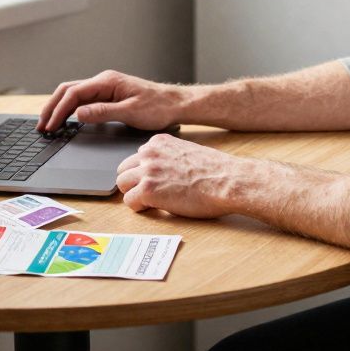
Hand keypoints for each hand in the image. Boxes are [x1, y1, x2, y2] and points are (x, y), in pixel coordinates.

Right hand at [36, 70, 192, 131]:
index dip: (58, 110)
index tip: (50, 125)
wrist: (175, 104)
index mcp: (107, 81)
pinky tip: (66, 120)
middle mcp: (104, 81)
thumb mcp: (130, 112)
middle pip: (68, 90)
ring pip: (74, 94)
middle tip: (41, 125)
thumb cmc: (158, 107)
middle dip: (52, 107)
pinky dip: (70, 109)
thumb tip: (78, 114)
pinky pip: (83, 99)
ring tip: (48, 123)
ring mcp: (106, 87)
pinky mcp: (109, 95)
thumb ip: (103, 112)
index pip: (73, 93)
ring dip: (59, 107)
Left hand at [115, 134, 245, 217]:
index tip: (156, 181)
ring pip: (122, 184)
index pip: (137, 157)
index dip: (145, 172)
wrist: (228, 181)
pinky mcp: (148, 190)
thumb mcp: (187, 152)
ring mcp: (147, 171)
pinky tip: (156, 208)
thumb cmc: (216, 171)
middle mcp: (149, 153)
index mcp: (159, 142)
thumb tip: (162, 171)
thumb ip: (169, 157)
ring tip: (153, 202)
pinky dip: (140, 207)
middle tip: (149, 193)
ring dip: (134, 194)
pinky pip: (129, 201)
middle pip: (124, 169)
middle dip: (133, 182)